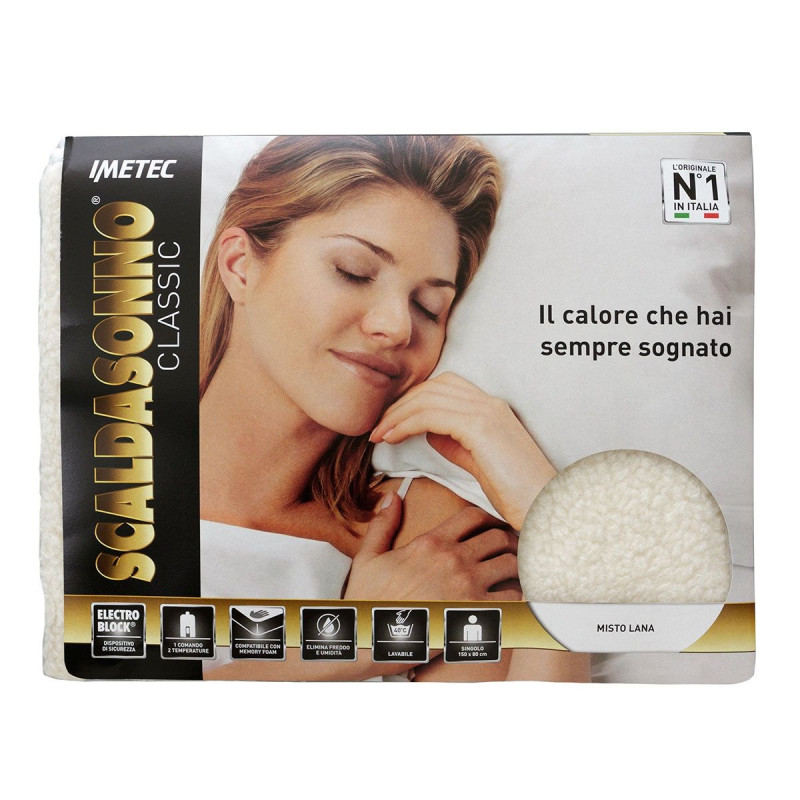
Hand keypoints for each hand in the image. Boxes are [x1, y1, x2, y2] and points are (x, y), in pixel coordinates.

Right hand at [344, 492, 520, 600]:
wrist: (371, 639)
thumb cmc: (369, 602)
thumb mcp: (368, 557)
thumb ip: (383, 524)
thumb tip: (392, 497)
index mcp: (431, 542)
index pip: (473, 516)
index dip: (489, 517)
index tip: (493, 526)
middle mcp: (454, 559)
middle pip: (498, 537)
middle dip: (508, 541)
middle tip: (511, 549)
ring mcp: (468, 585)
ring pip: (511, 564)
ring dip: (517, 566)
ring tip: (517, 571)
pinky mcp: (476, 612)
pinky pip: (513, 597)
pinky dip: (520, 596)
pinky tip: (517, 598)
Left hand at [370, 372, 555, 528]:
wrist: (545, 505)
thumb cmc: (516, 491)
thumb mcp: (479, 460)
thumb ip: (455, 442)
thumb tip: (428, 431)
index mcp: (492, 407)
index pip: (445, 385)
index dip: (414, 398)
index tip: (393, 421)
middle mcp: (489, 402)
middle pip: (432, 386)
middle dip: (400, 404)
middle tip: (378, 426)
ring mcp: (486, 411)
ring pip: (427, 398)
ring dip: (397, 415)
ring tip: (379, 434)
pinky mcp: (480, 427)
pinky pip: (430, 416)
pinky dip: (405, 424)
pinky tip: (392, 438)